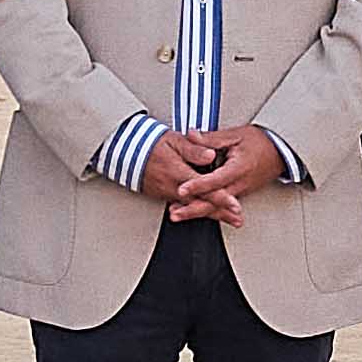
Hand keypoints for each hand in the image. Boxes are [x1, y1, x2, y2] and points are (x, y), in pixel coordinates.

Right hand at [126, 127, 240, 209]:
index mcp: (179, 173)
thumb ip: (193, 149)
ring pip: (192, 207)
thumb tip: (210, 155)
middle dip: (221, 214)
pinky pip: (182, 206)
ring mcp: (166, 193)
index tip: (236, 206)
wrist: (125, 151)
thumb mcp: (174, 140)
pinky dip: (195, 211)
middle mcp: (173, 187)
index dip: (222, 199)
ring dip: (210, 214)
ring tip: (226, 219)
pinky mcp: (162, 195)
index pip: (205, 189)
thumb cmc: (150, 143)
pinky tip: (205, 213)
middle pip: (201, 204)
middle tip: (237, 220)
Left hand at [166, 129, 285, 223]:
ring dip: (197, 212)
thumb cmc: (261, 142)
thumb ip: (211, 138)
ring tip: (178, 214)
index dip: (198, 185)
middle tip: (175, 213)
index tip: (182, 188)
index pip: (216, 180)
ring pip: (216, 207)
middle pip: (215, 202)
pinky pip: (221, 204)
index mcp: (239, 168)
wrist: (282, 151)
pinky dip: (206, 209)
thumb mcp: (236, 135)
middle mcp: (240, 184)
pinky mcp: (239, 193)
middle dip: (193, 209)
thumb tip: (191, 135)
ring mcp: (240, 191)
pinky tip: (192, 210)